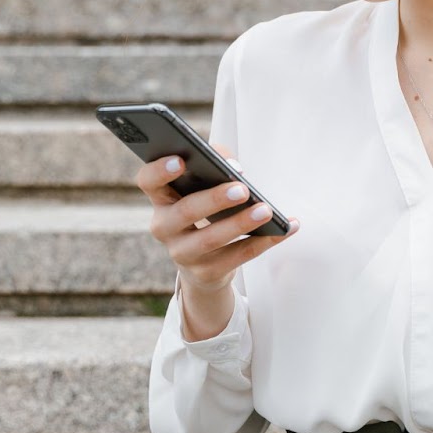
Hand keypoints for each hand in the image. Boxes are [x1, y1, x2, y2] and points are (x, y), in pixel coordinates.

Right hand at [136, 142, 298, 297]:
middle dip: (215, 199)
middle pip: (185, 211)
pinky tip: (285, 228)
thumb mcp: (202, 187)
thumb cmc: (204, 210)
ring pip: (211, 239)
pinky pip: (237, 257)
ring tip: (266, 210)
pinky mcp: (206, 273)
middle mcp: (164, 227)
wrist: (202, 264)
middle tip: (243, 189)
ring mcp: (182, 253)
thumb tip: (233, 166)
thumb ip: (214, 163)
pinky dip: (263, 242)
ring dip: (241, 223)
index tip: (181, 160)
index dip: (160, 170)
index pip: (148, 180)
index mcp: (161, 198)